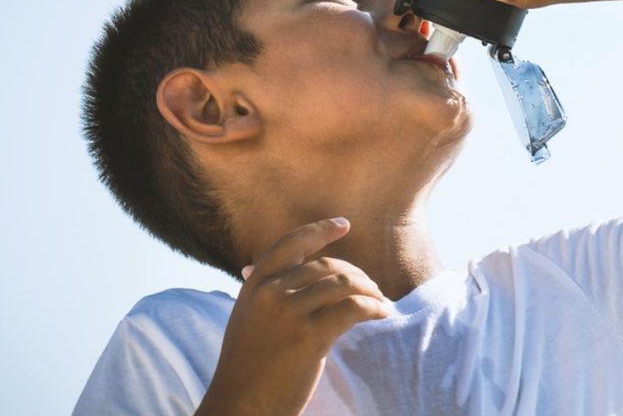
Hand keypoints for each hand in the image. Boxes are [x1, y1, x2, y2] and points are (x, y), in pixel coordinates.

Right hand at [196, 218, 394, 415]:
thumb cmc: (247, 367)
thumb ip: (266, 292)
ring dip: (370, 291)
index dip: (319, 231)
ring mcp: (289, 312)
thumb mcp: (248, 318)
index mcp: (255, 284)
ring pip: (344, 283)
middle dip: (356, 274)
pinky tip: (382, 314)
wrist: (239, 405)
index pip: (292, 243)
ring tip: (381, 302)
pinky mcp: (309, 336)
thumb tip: (289, 269)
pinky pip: (353, 308)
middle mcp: (270, 292)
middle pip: (326, 266)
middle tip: (373, 289)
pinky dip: (374, 308)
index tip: (343, 225)